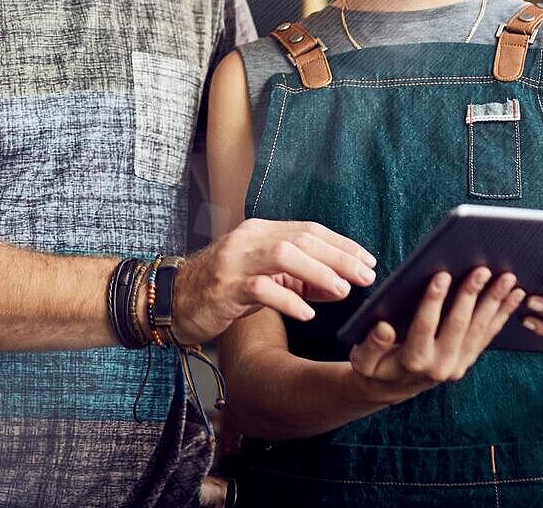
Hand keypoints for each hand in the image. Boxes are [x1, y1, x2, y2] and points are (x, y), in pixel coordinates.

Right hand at [172, 218, 376, 343]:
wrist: (174, 300)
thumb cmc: (224, 289)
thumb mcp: (266, 279)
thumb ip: (301, 280)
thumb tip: (341, 286)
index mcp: (261, 231)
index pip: (309, 230)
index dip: (341, 244)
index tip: (368, 260)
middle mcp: (249, 238)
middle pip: (301, 239)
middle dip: (338, 257)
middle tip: (366, 275)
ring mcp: (235, 261)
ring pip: (283, 255)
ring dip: (317, 272)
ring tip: (342, 290)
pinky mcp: (225, 287)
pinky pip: (261, 289)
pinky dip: (288, 299)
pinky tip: (307, 313)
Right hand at [349, 267, 524, 404]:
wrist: (392, 389)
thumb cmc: (375, 366)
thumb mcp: (363, 359)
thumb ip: (371, 345)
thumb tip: (383, 327)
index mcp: (413, 361)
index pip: (425, 326)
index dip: (433, 300)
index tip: (441, 274)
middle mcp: (440, 365)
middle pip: (459, 325)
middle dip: (471, 295)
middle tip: (482, 270)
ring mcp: (458, 364)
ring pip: (479, 329)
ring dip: (495, 303)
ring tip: (508, 278)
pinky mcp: (468, 359)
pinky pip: (488, 335)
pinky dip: (503, 314)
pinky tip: (515, 296)